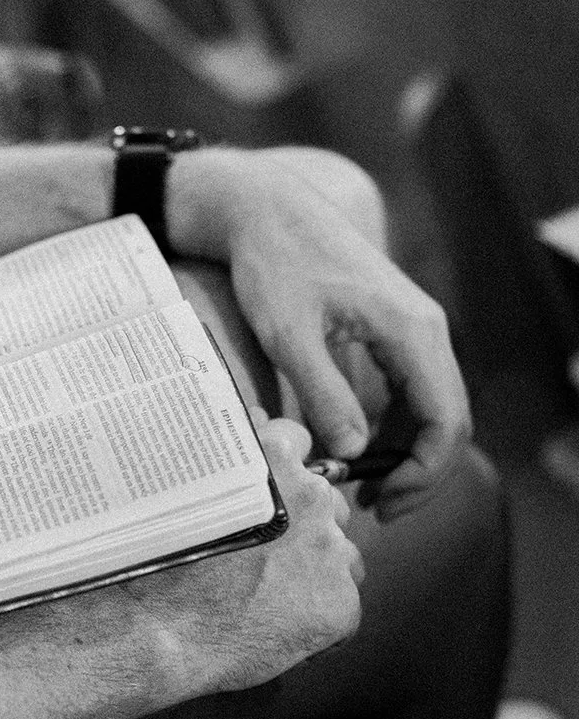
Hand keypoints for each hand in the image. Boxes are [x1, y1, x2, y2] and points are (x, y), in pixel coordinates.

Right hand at [135, 415, 363, 696]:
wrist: (147, 632)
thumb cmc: (150, 559)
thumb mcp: (178, 483)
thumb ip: (219, 457)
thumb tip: (244, 431)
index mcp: (271, 458)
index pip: (296, 443)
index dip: (277, 475)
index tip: (258, 497)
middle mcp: (310, 496)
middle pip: (322, 501)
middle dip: (299, 524)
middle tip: (256, 555)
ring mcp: (330, 550)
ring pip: (337, 554)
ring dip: (311, 569)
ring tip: (262, 594)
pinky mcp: (340, 604)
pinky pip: (340, 607)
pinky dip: (314, 619)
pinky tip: (273, 626)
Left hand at [168, 150, 470, 516]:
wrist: (269, 211)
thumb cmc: (275, 263)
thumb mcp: (289, 333)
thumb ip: (323, 392)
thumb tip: (352, 450)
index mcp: (412, 330)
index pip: (446, 418)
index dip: (423, 472)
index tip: (381, 500)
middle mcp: (425, 330)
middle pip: (449, 419)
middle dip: (419, 472)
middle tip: (375, 508)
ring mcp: (412, 329)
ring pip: (432, 407)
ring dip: (407, 453)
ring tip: (365, 489)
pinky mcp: (392, 331)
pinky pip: (410, 391)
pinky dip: (394, 427)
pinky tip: (358, 450)